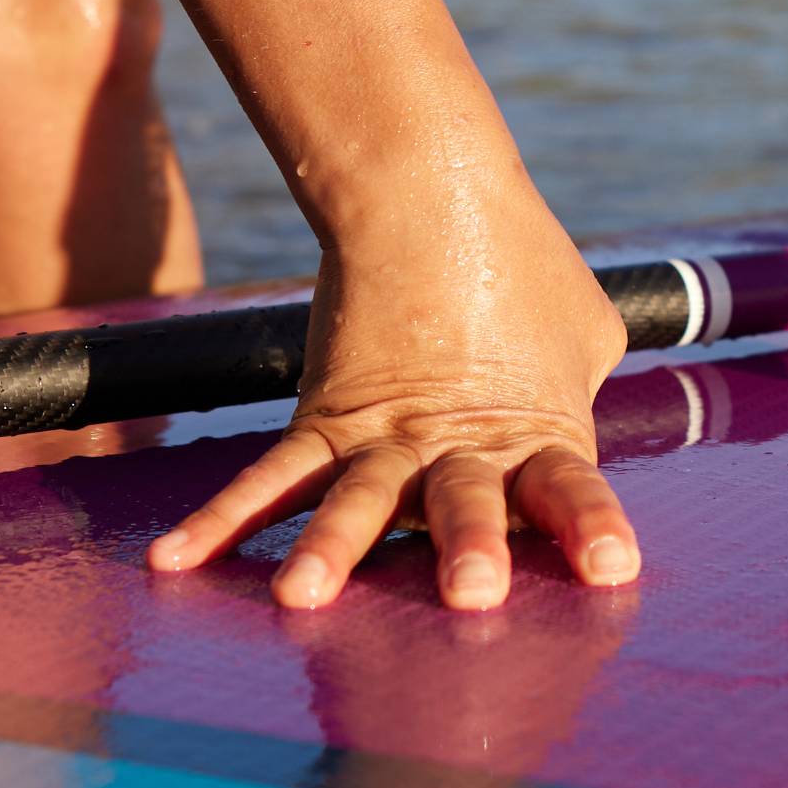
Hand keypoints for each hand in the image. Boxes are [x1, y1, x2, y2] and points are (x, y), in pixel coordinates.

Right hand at [148, 240, 638, 610]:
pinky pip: (270, 475)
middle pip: (466, 503)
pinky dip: (220, 519)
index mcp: (536, 428)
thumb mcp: (584, 329)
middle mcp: (459, 444)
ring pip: (358, 500)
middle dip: (467, 548)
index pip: (570, 489)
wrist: (429, 189)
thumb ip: (584, 386)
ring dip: (332, 549)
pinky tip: (175, 561)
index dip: (591, 528)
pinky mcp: (326, 417)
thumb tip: (580, 396)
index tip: (612, 571)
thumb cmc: (522, 257)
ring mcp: (387, 435)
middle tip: (471, 593)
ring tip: (303, 598)